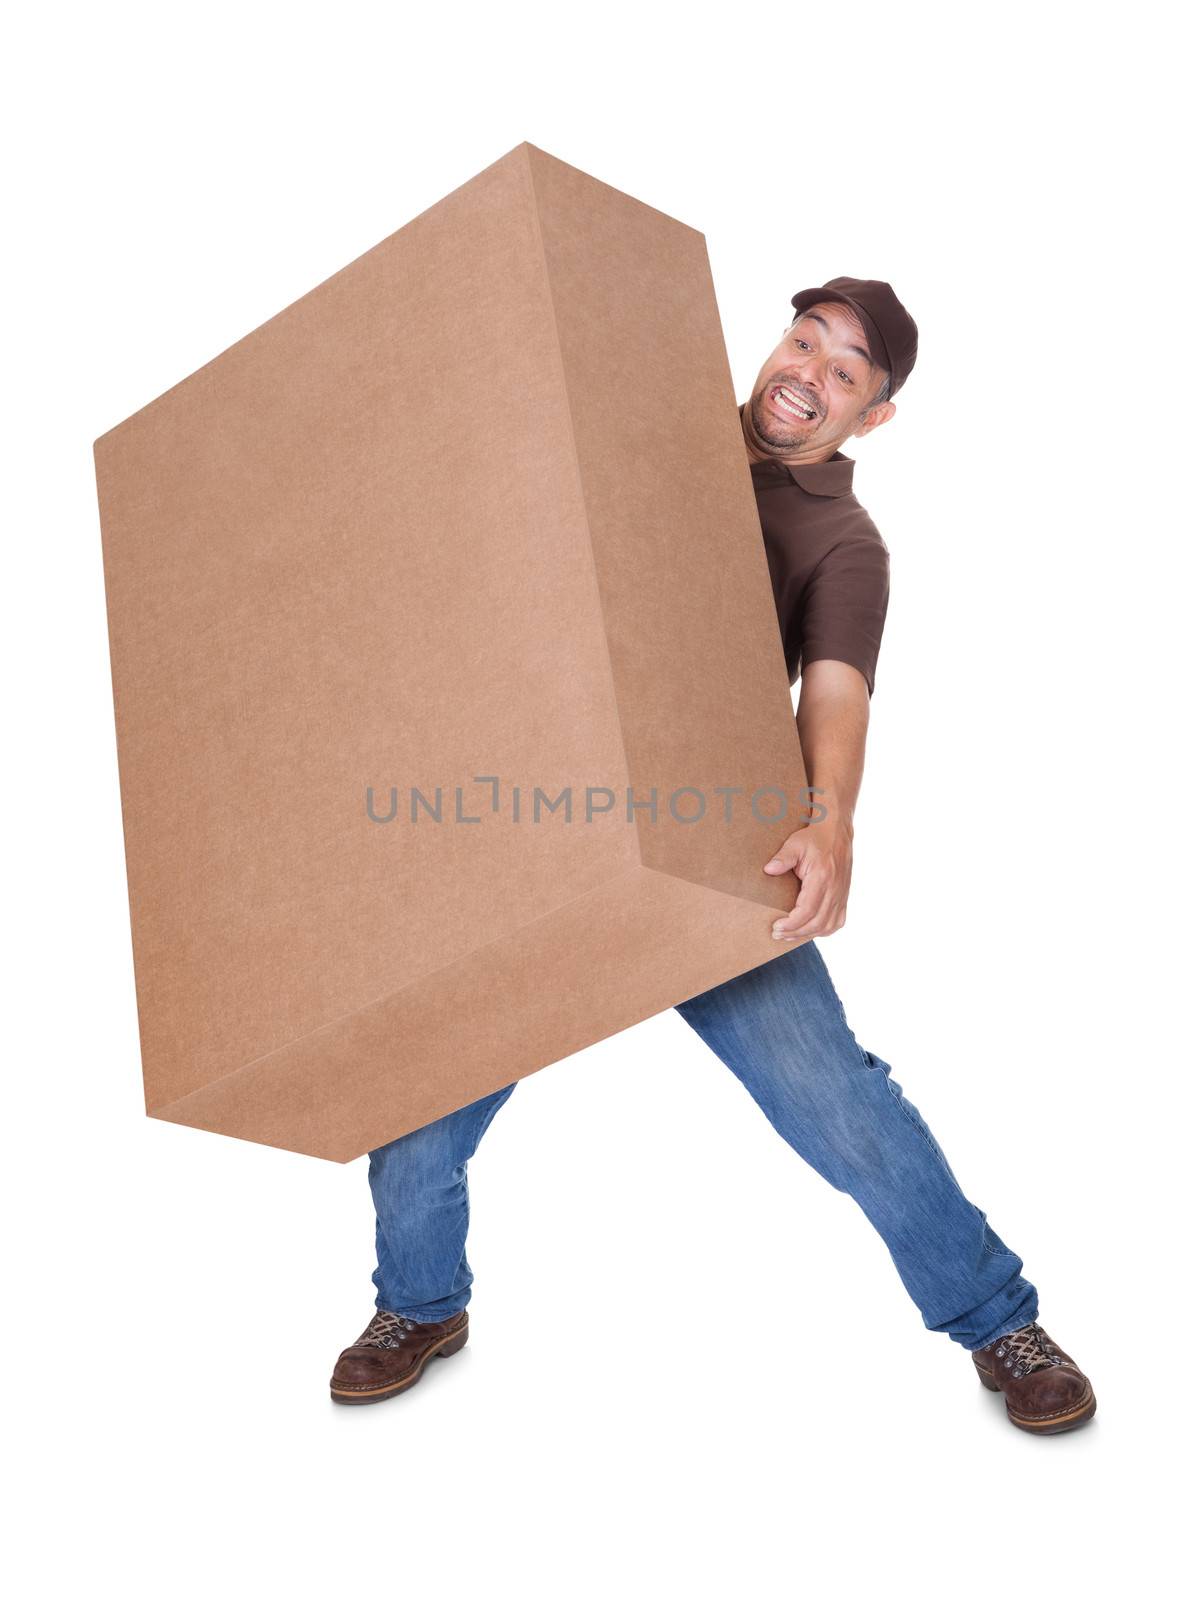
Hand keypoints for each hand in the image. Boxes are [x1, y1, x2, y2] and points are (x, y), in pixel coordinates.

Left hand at [763, 817, 852, 940]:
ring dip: (808, 934)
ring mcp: (841, 895)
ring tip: (789, 936)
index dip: (792, 923)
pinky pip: (837, 922)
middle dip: (795, 932)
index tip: (776, 927)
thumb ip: (782, 858)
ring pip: (828, 926)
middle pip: (817, 922)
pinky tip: (809, 931)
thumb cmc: (814, 839)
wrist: (837, 833)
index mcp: (822, 878)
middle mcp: (835, 890)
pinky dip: (823, 930)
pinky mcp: (844, 897)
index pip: (808, 910)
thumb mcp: (795, 844)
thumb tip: (768, 870)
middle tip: (776, 934)